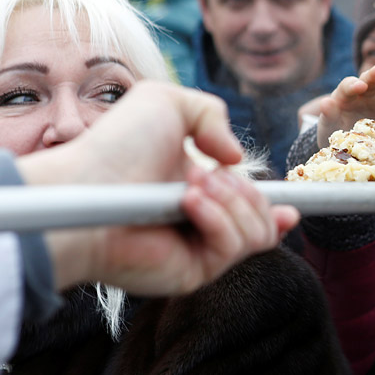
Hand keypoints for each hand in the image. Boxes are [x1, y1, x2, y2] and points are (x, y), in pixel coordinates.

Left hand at [16, 81, 299, 293]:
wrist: (85, 188)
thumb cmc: (115, 146)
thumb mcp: (168, 102)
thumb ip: (212, 112)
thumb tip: (235, 159)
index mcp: (200, 189)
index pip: (251, 209)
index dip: (274, 209)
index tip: (290, 207)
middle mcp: (202, 223)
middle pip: (266, 220)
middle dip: (248, 192)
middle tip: (206, 175)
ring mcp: (199, 249)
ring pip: (259, 234)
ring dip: (233, 201)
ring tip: (191, 187)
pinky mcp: (194, 272)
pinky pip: (234, 247)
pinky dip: (218, 218)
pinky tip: (189, 203)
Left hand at [315, 60, 374, 145]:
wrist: (357, 147)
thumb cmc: (337, 135)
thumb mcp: (328, 128)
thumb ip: (328, 116)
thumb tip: (326, 102)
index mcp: (345, 97)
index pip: (348, 87)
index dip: (353, 86)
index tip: (360, 87)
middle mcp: (363, 93)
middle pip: (369, 81)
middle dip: (374, 76)